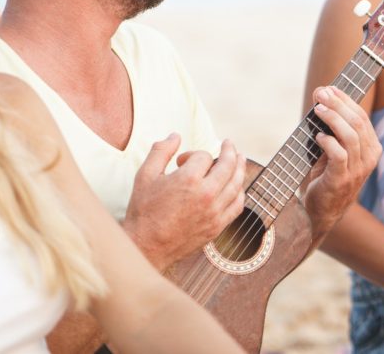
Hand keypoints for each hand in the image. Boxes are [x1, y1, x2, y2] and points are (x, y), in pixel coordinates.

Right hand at [122, 134, 245, 270]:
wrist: (146, 246)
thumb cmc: (144, 210)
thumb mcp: (145, 175)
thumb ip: (160, 151)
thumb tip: (175, 136)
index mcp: (188, 180)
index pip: (203, 156)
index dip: (192, 154)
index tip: (181, 161)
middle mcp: (206, 195)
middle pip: (228, 165)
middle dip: (229, 151)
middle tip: (229, 144)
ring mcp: (214, 212)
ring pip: (237, 184)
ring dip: (240, 168)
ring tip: (240, 159)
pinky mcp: (217, 226)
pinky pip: (237, 206)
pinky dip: (239, 192)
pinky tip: (237, 186)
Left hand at [302, 86, 380, 240]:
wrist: (319, 211)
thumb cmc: (325, 175)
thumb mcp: (333, 148)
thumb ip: (331, 126)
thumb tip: (322, 97)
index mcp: (371, 148)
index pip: (362, 117)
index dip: (345, 100)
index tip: (329, 88)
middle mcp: (369, 158)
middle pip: (358, 123)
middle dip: (339, 104)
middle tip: (321, 94)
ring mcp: (358, 170)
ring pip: (351, 136)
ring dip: (333, 119)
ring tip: (318, 109)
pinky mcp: (342, 180)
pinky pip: (339, 154)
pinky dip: (328, 141)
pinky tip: (317, 136)